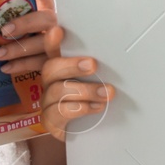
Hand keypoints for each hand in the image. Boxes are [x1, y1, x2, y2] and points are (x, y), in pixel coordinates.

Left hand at [0, 0, 57, 76]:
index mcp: (50, 13)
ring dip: (18, 50)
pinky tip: (5, 67)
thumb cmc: (33, 38)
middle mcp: (58, 26)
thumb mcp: (28, 22)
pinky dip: (21, 66)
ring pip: (41, 45)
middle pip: (46, 20)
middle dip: (25, 24)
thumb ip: (20, 9)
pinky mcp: (56, 62)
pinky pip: (38, 64)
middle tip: (4, 31)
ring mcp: (59, 45)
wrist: (55, 61)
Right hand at [37, 21, 112, 141]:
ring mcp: (47, 102)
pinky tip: (97, 107)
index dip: (52, 41)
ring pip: (57, 91)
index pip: (52, 50)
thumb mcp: (98, 82)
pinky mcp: (50, 121)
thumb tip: (117, 52)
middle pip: (50, 68)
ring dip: (85, 91)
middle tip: (93, 65)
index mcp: (61, 68)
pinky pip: (59, 112)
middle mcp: (50, 82)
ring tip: (107, 93)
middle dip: (72, 65)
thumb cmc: (94, 102)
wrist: (91, 134)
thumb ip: (98, 70)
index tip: (58, 30)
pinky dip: (80, 108)